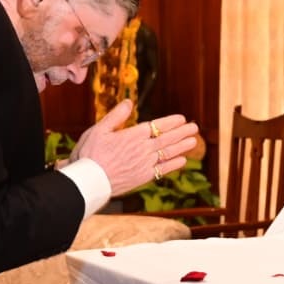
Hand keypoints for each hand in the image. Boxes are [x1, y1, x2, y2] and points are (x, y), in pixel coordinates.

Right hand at [71, 99, 199, 195]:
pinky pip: (163, 170)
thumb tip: (129, 102)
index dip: (171, 122)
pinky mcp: (143, 177)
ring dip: (182, 146)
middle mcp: (142, 149)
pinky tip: (182, 161)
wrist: (88, 181)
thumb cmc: (90, 154)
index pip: (157, 126)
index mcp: (133, 135)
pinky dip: (173, 164)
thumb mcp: (99, 129)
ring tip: (193, 141)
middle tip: (194, 128)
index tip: (182, 119)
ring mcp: (144, 164)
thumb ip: (116, 116)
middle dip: (182, 132)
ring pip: (168, 153)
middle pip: (167, 138)